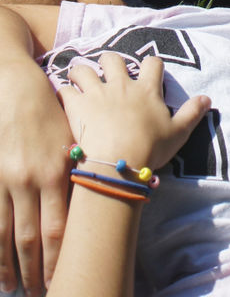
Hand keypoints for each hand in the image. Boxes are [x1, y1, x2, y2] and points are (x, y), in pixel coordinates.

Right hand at [0, 62, 72, 294]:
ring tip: (15, 289)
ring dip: (11, 267)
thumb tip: (88, 203)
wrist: (14, 88)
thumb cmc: (49, 111)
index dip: (61, 257)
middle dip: (37, 270)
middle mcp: (30, 180)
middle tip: (43, 293)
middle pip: (33, 238)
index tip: (67, 274)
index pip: (60, 227)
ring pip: (7, 235)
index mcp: (58, 169)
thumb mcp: (71, 137)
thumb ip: (76, 171)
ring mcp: (6, 181)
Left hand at [59, 53, 209, 179]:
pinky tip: (65, 100)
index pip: (152, 63)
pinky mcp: (77, 105)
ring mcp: (97, 93)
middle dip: (109, 62)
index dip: (151, 65)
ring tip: (81, 80)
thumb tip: (208, 99)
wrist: (118, 162)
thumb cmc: (151, 148)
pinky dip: (64, 93)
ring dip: (81, 73)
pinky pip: (65, 90)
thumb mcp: (178, 133)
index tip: (149, 72)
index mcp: (146, 89)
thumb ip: (192, 113)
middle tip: (108, 73)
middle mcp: (121, 85)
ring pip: (84, 69)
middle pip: (112, 58)